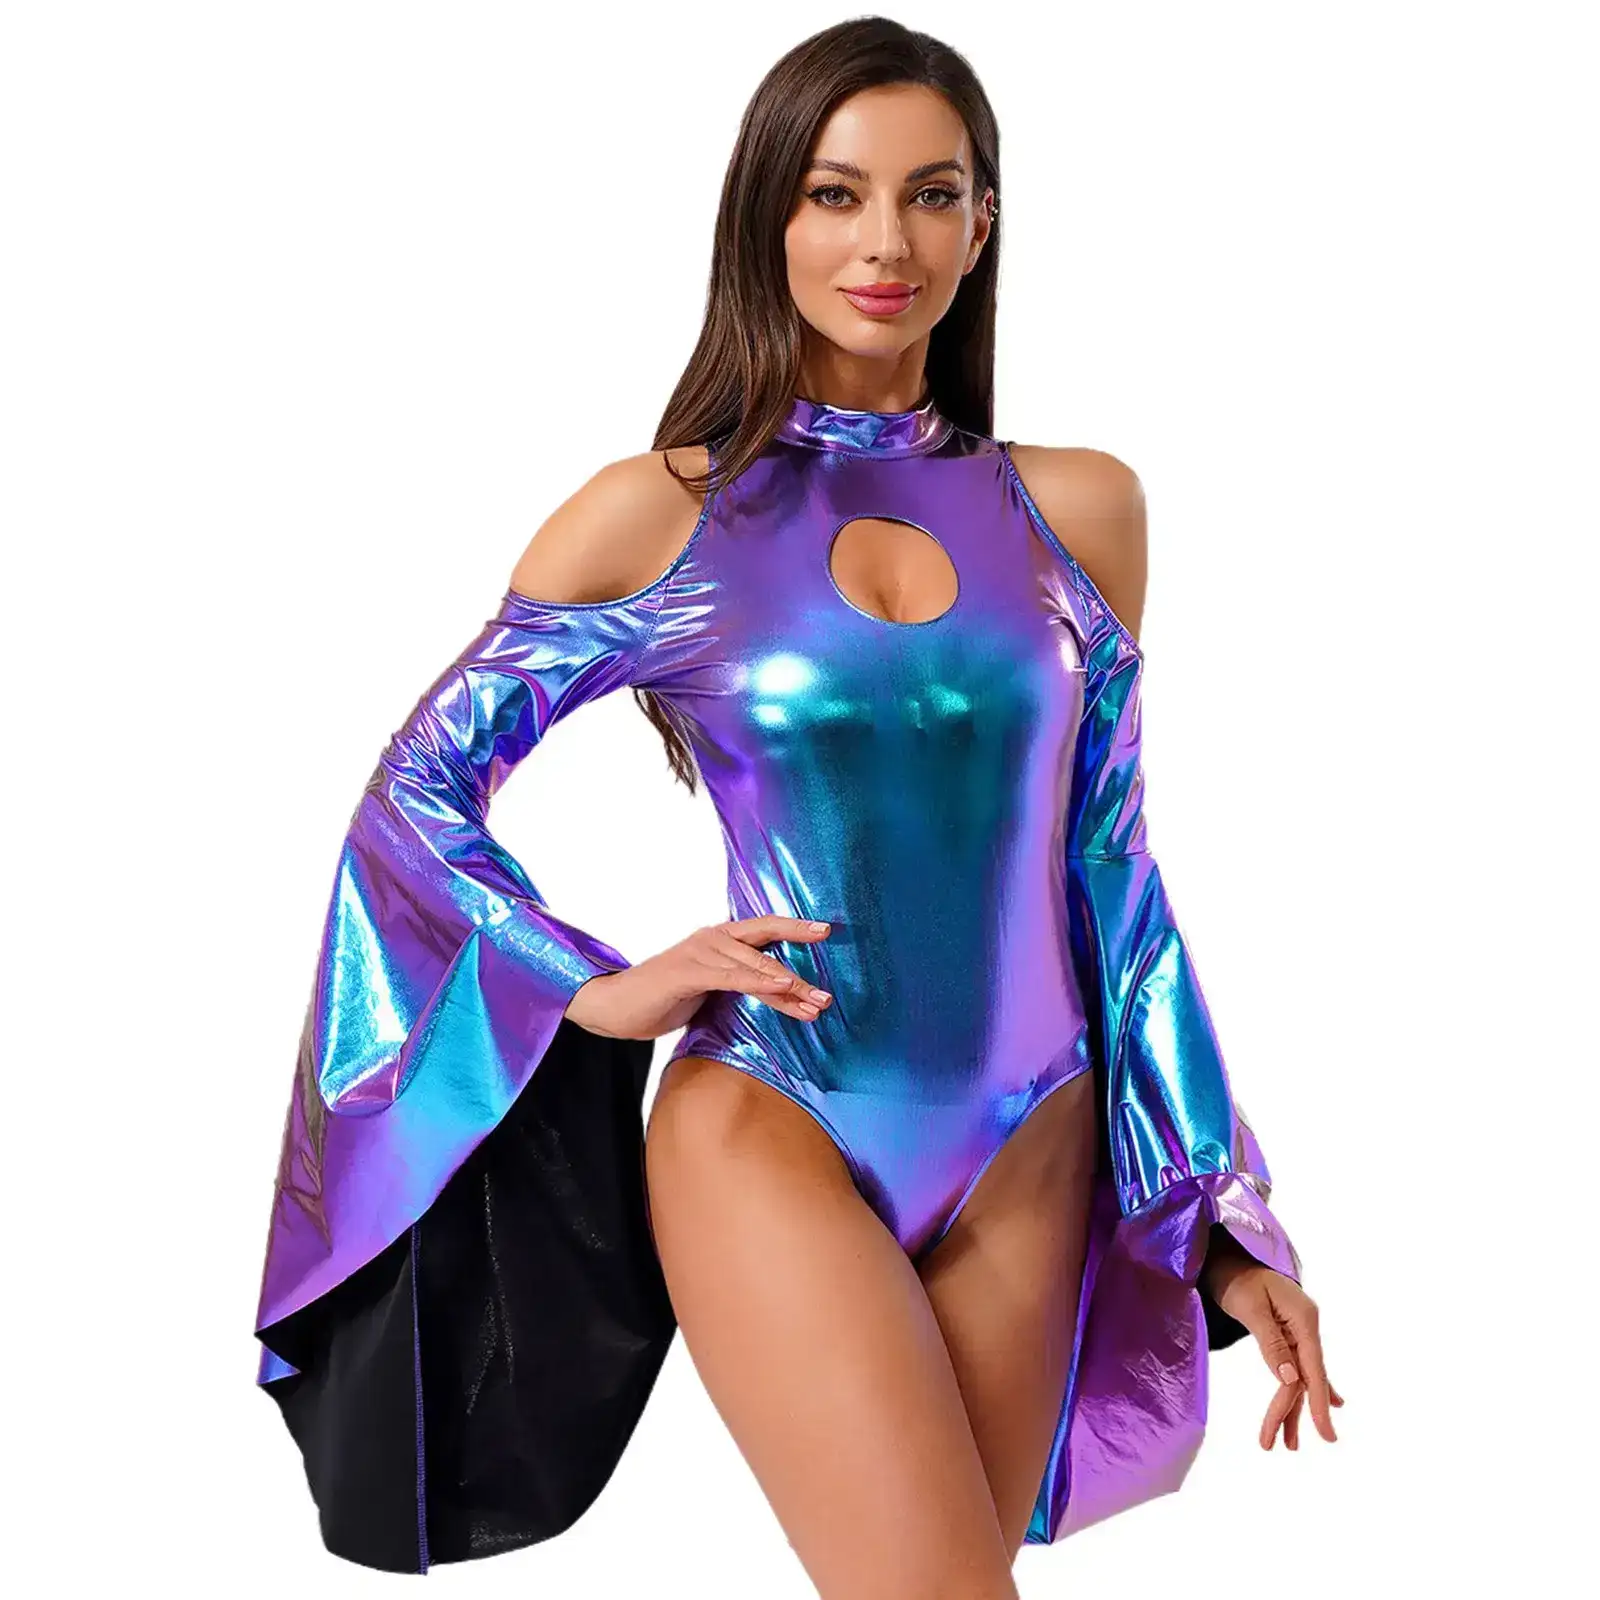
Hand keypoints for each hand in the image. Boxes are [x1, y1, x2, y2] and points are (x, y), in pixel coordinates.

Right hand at [564, 914, 834, 1040]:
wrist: (614, 1006)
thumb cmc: (662, 998)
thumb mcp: (707, 990)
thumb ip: (736, 983)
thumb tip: (774, 992)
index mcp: (718, 940)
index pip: (764, 929)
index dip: (794, 928)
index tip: (825, 931)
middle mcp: (712, 938)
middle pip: (765, 937)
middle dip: (800, 950)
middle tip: (829, 967)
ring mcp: (699, 951)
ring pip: (755, 964)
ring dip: (789, 985)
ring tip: (816, 1001)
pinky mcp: (687, 971)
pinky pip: (731, 976)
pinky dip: (759, 981)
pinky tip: (781, 986)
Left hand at [1202, 1232, 1345, 1451]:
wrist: (1227, 1255)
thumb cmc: (1236, 1277)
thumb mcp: (1250, 1308)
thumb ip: (1271, 1343)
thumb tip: (1290, 1380)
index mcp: (1304, 1319)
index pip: (1314, 1369)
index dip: (1318, 1404)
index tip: (1326, 1434)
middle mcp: (1307, 1326)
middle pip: (1303, 1377)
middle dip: (1290, 1412)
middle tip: (1276, 1446)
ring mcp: (1300, 1329)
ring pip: (1300, 1376)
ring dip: (1292, 1408)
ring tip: (1285, 1444)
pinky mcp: (1290, 1332)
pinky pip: (1301, 1365)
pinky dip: (1307, 1386)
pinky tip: (1330, 1403)